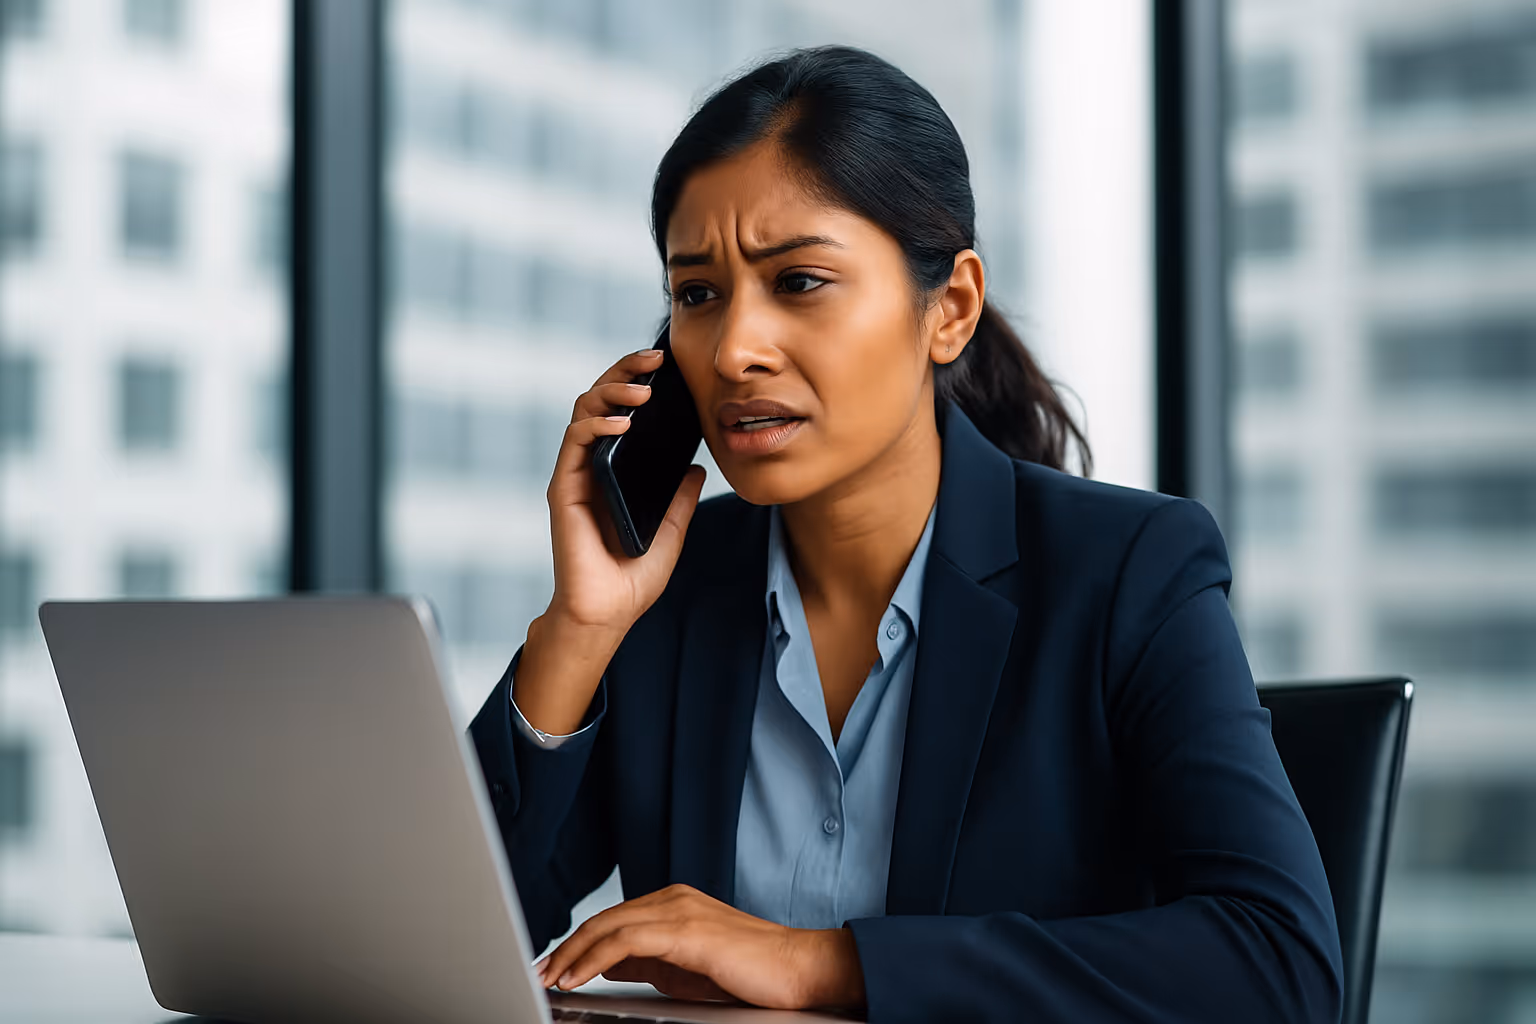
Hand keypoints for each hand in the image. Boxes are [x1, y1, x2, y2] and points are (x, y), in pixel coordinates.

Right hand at [513, 349, 707, 734]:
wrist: (607, 613)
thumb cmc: (633, 577)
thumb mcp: (672, 530)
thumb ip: (681, 498)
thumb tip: (699, 466)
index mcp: (616, 469)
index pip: (622, 411)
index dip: (639, 382)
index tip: (666, 365)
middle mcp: (592, 465)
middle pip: (601, 400)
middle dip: (626, 372)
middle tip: (654, 358)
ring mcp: (576, 474)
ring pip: (585, 411)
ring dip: (613, 392)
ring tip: (644, 391)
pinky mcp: (564, 489)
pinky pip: (575, 442)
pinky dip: (597, 425)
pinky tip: (623, 422)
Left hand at [534, 884, 865, 1010]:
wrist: (798, 969)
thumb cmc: (749, 973)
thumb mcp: (685, 969)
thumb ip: (647, 962)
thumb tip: (608, 967)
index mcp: (673, 903)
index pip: (612, 920)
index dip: (577, 944)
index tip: (552, 966)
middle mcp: (673, 898)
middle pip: (603, 919)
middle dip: (566, 949)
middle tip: (540, 973)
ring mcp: (679, 910)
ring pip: (608, 926)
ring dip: (572, 955)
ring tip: (551, 978)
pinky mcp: (686, 930)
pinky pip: (626, 941)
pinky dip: (594, 959)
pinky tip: (578, 976)